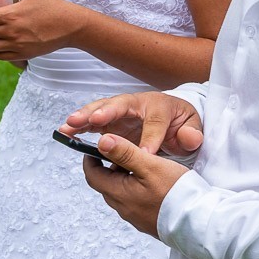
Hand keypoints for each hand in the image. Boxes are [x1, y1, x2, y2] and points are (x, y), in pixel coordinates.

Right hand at [61, 91, 202, 156]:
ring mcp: (121, 112)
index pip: (155, 121)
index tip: (145, 153)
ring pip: (101, 110)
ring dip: (85, 117)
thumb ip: (192, 134)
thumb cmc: (181, 122)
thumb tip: (190, 139)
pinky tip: (66, 132)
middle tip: (93, 120)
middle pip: (120, 105)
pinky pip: (93, 121)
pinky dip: (80, 125)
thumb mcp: (192, 127)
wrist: (173, 117)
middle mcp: (137, 104)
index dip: (150, 137)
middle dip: (106, 112)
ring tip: (68, 125)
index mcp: (159, 106)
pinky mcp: (110, 120)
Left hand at [82, 134, 189, 236]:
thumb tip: (102, 141)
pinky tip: (152, 181)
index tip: (95, 146)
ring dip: (124, 177)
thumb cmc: (176, 193)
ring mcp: (135, 216)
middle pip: (106, 184)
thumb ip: (125, 152)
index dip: (90, 158)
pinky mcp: (147, 220)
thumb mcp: (150, 165)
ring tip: (141, 163)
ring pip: (121, 192)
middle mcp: (123, 208)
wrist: (198, 222)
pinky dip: (136, 187)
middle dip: (109, 166)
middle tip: (123, 151)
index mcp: (119, 194)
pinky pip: (134, 201)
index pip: (93, 175)